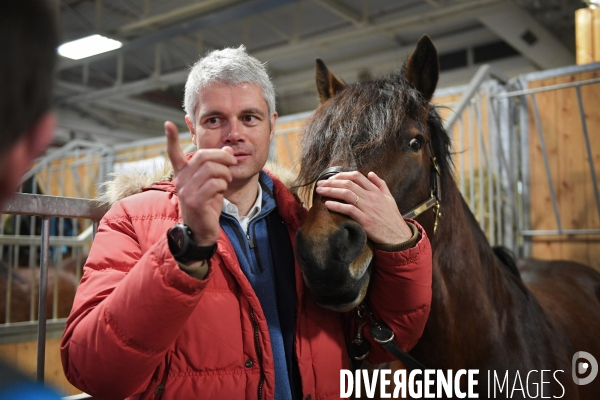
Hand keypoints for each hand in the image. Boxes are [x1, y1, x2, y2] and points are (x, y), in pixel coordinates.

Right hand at [165, 121, 236, 245]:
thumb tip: (228, 149)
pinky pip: (215, 183)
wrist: (202, 231)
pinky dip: (224, 184)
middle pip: (203, 156)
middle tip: (232, 162)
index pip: (173, 153)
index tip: (167, 124)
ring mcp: (186, 190)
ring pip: (211, 168)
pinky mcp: (194, 201)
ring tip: (227, 179)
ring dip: (225, 172)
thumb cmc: (208, 205)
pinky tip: (222, 191)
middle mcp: (180, 180)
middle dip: (223, 156)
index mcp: (182, 174)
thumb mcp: (214, 183)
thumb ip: (218, 166)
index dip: (170, 139)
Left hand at [314, 171, 411, 244]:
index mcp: (376, 191)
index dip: (341, 175)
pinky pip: (349, 210)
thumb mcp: (389, 198)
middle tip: (319, 184)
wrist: (398, 237)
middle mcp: (371, 197)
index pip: (356, 176)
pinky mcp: (365, 220)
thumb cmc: (392, 218)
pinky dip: (337, 206)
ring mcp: (368, 208)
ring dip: (331, 191)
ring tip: (319, 191)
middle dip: (331, 182)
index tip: (331, 178)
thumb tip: (371, 173)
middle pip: (348, 183)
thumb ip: (380, 184)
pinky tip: (327, 204)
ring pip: (347, 194)